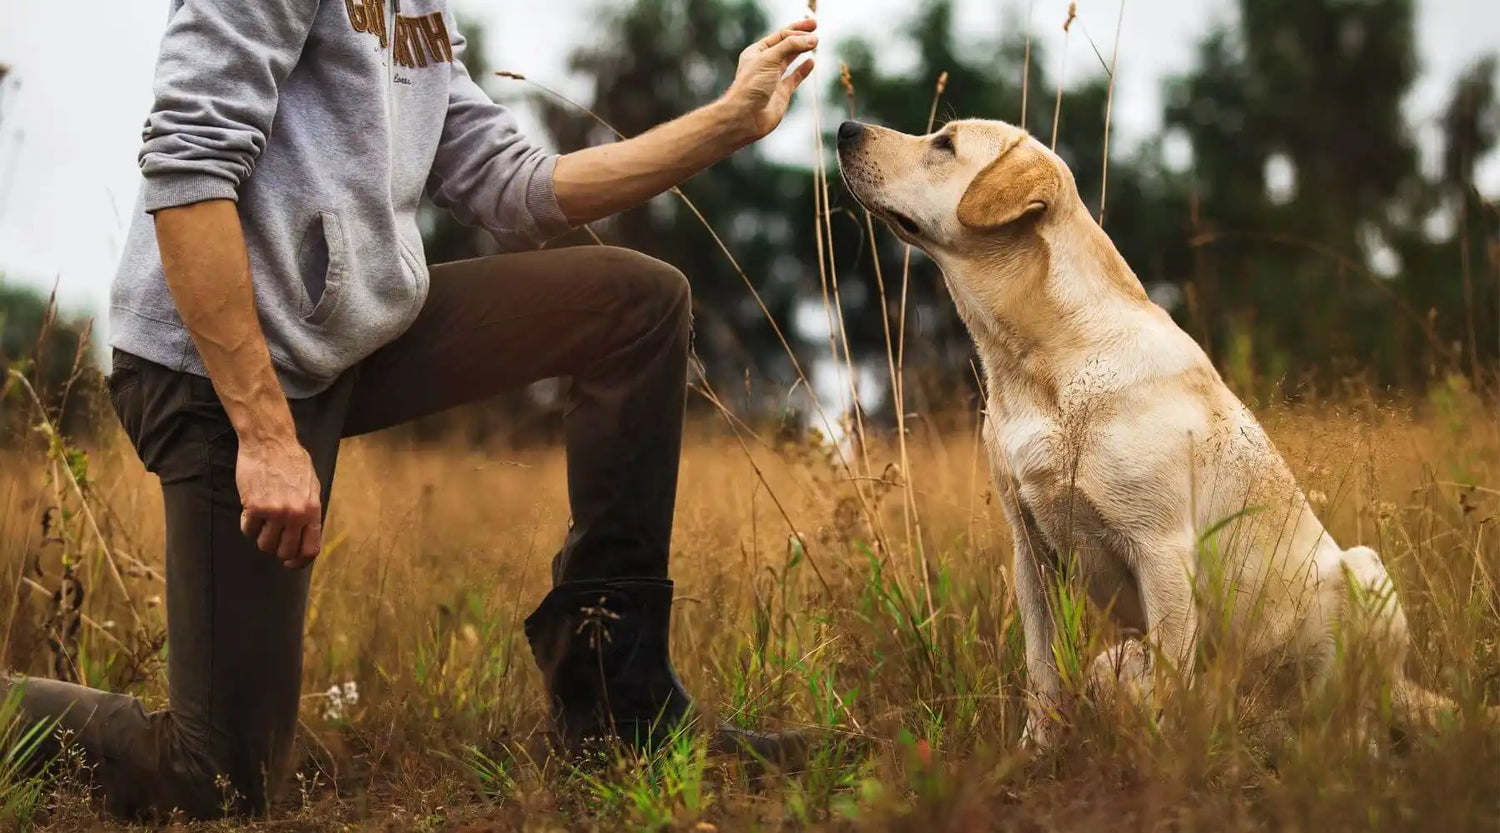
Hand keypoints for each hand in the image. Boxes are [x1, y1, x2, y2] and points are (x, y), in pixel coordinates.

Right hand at [237, 434, 322, 569]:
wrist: (270, 441)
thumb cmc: (292, 462)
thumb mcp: (311, 487)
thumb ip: (309, 512)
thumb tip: (305, 536)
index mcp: (312, 511)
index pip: (310, 550)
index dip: (299, 562)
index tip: (289, 563)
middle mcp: (295, 514)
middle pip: (285, 552)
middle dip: (277, 550)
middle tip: (272, 538)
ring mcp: (275, 511)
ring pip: (265, 544)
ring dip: (261, 537)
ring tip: (262, 520)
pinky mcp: (254, 506)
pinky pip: (248, 530)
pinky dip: (247, 524)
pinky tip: (251, 509)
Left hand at [724, 17, 818, 141]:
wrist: (746, 117)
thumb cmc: (751, 87)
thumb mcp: (769, 59)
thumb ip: (790, 47)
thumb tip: (812, 39)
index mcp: (757, 52)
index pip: (780, 36)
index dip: (796, 30)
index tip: (812, 28)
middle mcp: (765, 64)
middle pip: (785, 45)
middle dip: (800, 36)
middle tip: (815, 27)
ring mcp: (773, 78)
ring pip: (790, 60)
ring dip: (802, 50)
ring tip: (815, 42)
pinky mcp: (781, 93)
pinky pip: (794, 78)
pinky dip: (803, 70)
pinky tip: (811, 62)